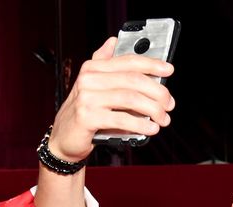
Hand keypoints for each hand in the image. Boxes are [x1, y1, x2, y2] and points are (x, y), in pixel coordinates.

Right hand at [49, 37, 175, 161]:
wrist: (63, 138)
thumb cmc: (84, 112)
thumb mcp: (93, 86)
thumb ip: (105, 64)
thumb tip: (113, 41)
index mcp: (93, 69)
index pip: (128, 61)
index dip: (151, 64)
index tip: (169, 69)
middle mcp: (88, 80)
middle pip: (133, 80)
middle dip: (158, 92)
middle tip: (169, 104)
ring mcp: (87, 98)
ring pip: (130, 99)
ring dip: (153, 110)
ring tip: (163, 118)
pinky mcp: (87, 118)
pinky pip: (121, 119)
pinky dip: (140, 124)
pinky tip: (151, 128)